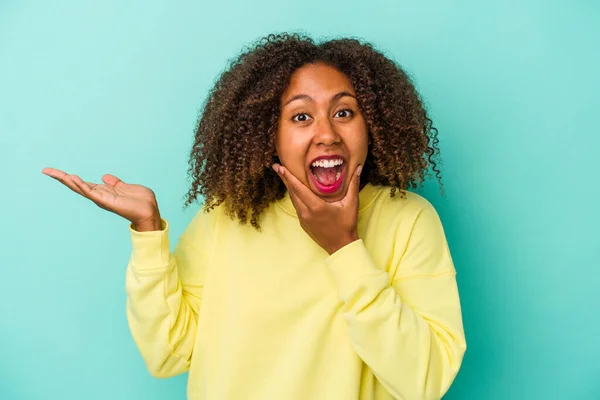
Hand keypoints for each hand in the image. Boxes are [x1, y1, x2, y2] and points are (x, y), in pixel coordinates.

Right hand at [42, 167, 161, 230]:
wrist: (149, 210)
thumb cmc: (141, 201)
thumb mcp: (126, 187)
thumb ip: (115, 183)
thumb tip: (105, 177)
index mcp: (103, 192)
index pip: (83, 183)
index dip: (69, 178)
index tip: (54, 172)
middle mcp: (99, 196)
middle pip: (76, 185)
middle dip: (61, 178)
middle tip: (46, 170)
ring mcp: (101, 198)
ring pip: (80, 188)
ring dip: (67, 180)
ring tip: (55, 173)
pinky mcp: (105, 200)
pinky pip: (90, 192)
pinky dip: (80, 185)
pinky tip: (72, 178)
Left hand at [272, 163, 361, 254]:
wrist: (341, 245)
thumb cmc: (347, 224)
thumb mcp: (351, 203)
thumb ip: (353, 184)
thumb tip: (358, 167)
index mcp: (316, 206)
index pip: (298, 188)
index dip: (288, 177)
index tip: (280, 167)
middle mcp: (306, 212)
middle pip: (292, 192)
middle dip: (284, 178)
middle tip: (276, 166)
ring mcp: (303, 218)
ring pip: (293, 199)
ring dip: (288, 187)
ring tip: (283, 175)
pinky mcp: (303, 223)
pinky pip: (296, 206)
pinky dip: (294, 196)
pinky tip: (294, 190)